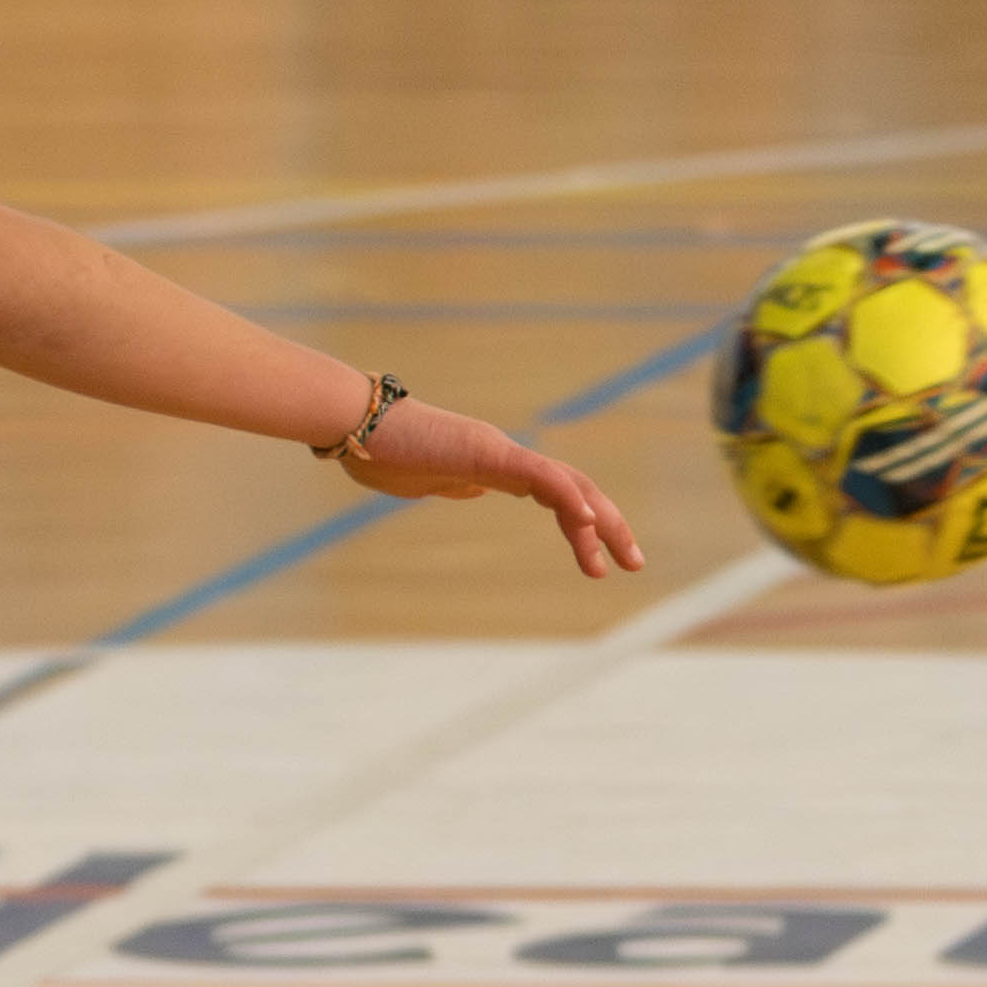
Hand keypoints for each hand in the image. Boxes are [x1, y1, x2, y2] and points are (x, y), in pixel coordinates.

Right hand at [338, 398, 649, 577]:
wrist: (353, 423)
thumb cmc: (375, 451)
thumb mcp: (422, 480)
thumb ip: (451, 484)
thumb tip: (471, 490)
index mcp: (493, 466)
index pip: (555, 493)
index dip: (583, 523)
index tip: (599, 559)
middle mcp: (506, 456)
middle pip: (575, 489)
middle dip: (609, 526)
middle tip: (633, 563)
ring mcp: (500, 452)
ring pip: (568, 485)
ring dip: (599, 522)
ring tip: (618, 559)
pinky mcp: (488, 453)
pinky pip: (540, 477)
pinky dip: (570, 498)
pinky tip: (589, 521)